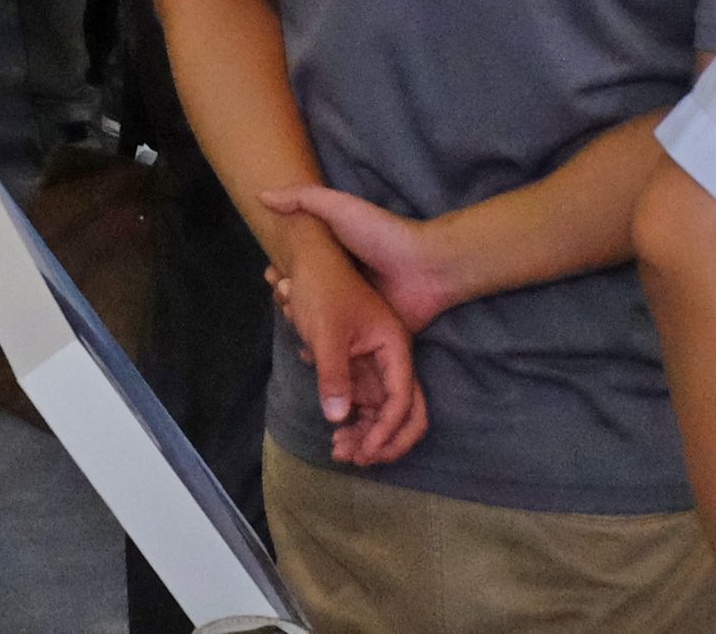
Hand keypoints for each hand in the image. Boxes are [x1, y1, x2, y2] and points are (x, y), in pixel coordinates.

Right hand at [263, 183, 468, 341]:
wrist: (425, 268)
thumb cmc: (381, 235)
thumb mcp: (340, 208)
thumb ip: (303, 198)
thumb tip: (261, 196)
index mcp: (337, 258)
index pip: (302, 267)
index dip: (283, 272)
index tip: (268, 276)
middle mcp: (345, 285)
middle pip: (309, 297)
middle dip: (289, 300)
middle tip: (280, 298)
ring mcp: (359, 314)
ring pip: (322, 325)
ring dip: (303, 327)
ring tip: (291, 322)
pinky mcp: (371, 339)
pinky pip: (345, 350)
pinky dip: (326, 353)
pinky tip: (309, 351)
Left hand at [271, 226, 424, 465]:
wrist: (310, 257)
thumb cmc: (323, 289)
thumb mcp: (326, 331)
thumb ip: (333, 374)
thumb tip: (338, 418)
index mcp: (394, 347)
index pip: (403, 400)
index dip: (386, 432)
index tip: (364, 452)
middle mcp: (392, 358)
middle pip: (405, 412)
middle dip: (384, 440)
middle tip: (355, 458)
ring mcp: (376, 364)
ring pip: (382, 412)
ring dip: (366, 434)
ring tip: (339, 451)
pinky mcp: (359, 366)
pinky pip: (365, 404)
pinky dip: (354, 421)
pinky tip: (335, 435)